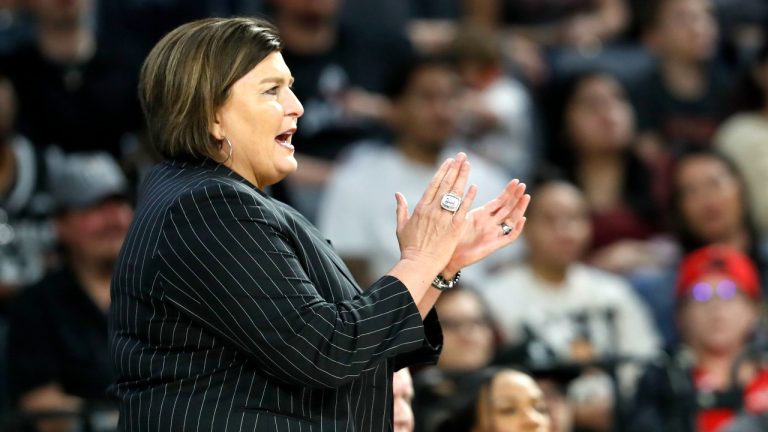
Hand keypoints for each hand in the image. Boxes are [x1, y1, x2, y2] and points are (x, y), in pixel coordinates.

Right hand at [394, 153, 476, 276]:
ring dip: (462, 177)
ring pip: (455, 193)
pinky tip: (474, 186)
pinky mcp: (454, 228)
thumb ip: (400, 208)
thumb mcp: (401, 226)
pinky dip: (468, 197)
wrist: (418, 264)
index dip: (442, 171)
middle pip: (446, 184)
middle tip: (462, 156)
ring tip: (468, 164)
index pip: (434, 184)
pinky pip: (463, 209)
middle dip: (454, 168)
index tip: (450, 161)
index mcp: (420, 208)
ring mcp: (444, 218)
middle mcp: (432, 210)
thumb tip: (397, 194)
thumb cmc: (409, 248)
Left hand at [444, 179, 529, 275]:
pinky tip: (522, 219)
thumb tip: (472, 186)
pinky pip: (509, 237)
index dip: (508, 192)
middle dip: (516, 197)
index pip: (499, 201)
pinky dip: (517, 229)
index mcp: (482, 215)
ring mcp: (493, 234)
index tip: (515, 181)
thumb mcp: (460, 216)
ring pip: (511, 220)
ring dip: (519, 209)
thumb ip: (466, 203)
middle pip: (507, 208)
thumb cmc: (451, 236)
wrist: (448, 255)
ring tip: (526, 197)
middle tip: (523, 185)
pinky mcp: (494, 245)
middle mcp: (490, 223)